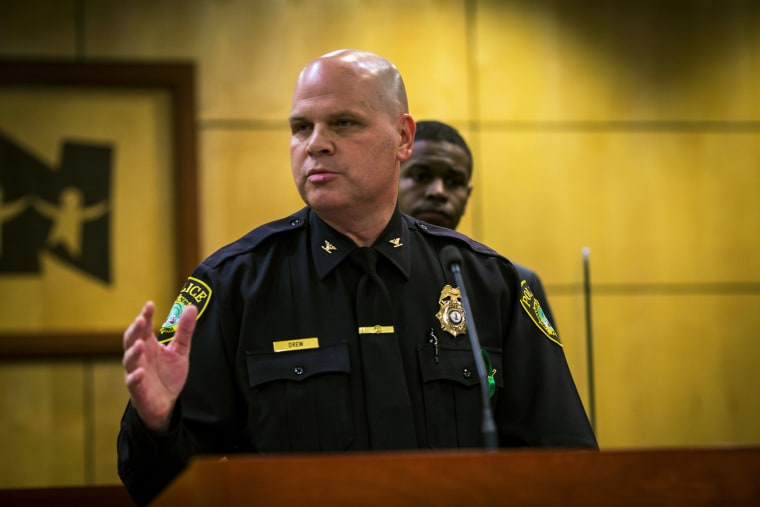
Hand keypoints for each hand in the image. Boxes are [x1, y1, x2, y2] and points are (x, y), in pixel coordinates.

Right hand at [122, 301, 197, 431]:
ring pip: (129, 360)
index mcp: (149, 345)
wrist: (167, 403)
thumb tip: (191, 307)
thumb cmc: (168, 375)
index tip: (150, 304)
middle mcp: (140, 356)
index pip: (144, 327)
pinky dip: (135, 376)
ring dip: (133, 352)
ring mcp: (136, 372)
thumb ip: (184, 331)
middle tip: (140, 319)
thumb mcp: (180, 351)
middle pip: (132, 340)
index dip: (145, 315)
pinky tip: (139, 372)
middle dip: (135, 330)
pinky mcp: (137, 389)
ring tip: (140, 343)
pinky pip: (133, 382)